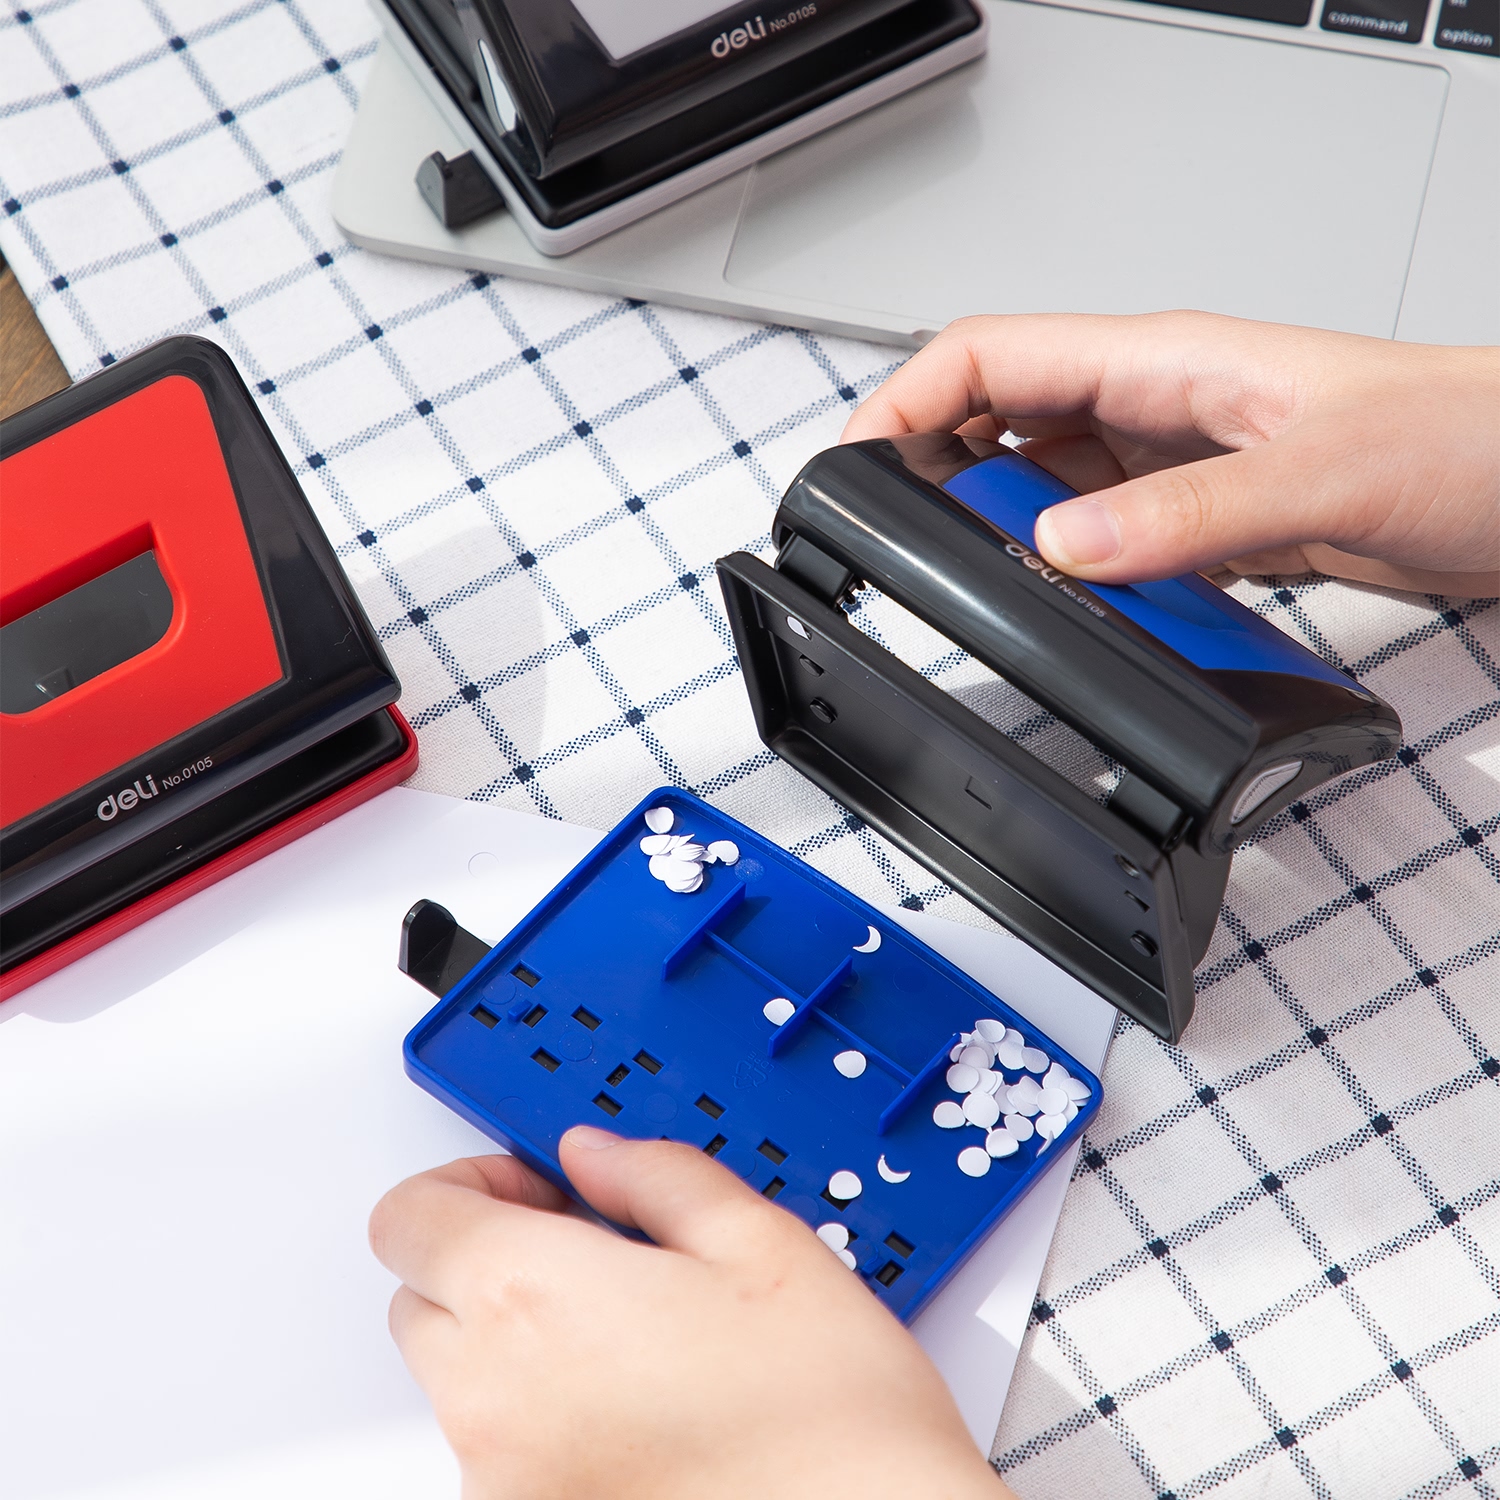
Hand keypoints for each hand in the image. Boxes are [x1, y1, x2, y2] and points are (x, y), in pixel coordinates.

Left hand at [369, 1128, 1012, 1499]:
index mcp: (533, 1298)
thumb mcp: (759, 1241)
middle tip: (585, 1253)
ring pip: (457, 1381)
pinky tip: (641, 1408)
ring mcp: (506, 1482)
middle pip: (420, 1298)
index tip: (535, 1187)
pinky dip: (542, 1420)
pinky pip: (500, 1454)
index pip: (410, 1216)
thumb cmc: (828, 1413)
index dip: (469, 1182)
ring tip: (630, 1338)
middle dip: (487, 1261)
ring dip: (511, 1343)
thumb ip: (654, 1175)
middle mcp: (494, 1399)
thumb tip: (593, 1154)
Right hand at [843, 312, 1499, 597]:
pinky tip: (1076, 616)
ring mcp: (1175, 470)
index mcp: (1165, 363)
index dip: (906, 399)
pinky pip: (1103, 549)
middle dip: (935, 480)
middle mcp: (1157, 409)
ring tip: (988, 591)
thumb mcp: (1321, 474)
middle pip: (996, 425)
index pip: (992, 357)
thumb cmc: (1469, 439)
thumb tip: (1064, 547)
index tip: (856, 462)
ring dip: (1004, 541)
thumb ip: (1186, 513)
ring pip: (1043, 492)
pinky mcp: (1202, 526)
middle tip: (907, 548)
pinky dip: (1071, 582)